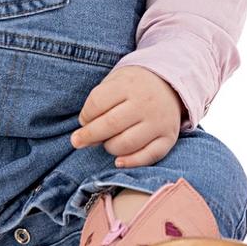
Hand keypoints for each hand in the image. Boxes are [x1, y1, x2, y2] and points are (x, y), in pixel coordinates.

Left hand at [69, 67, 184, 166]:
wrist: (169, 84)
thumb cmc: (133, 86)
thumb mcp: (115, 83)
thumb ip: (98, 105)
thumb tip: (85, 137)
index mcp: (128, 85)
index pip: (98, 103)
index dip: (85, 116)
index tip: (83, 121)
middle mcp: (145, 103)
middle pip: (111, 124)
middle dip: (89, 136)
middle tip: (77, 141)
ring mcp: (159, 121)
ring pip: (126, 144)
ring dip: (110, 147)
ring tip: (107, 142)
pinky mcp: (169, 137)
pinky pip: (149, 156)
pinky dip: (131, 162)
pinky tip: (119, 161)